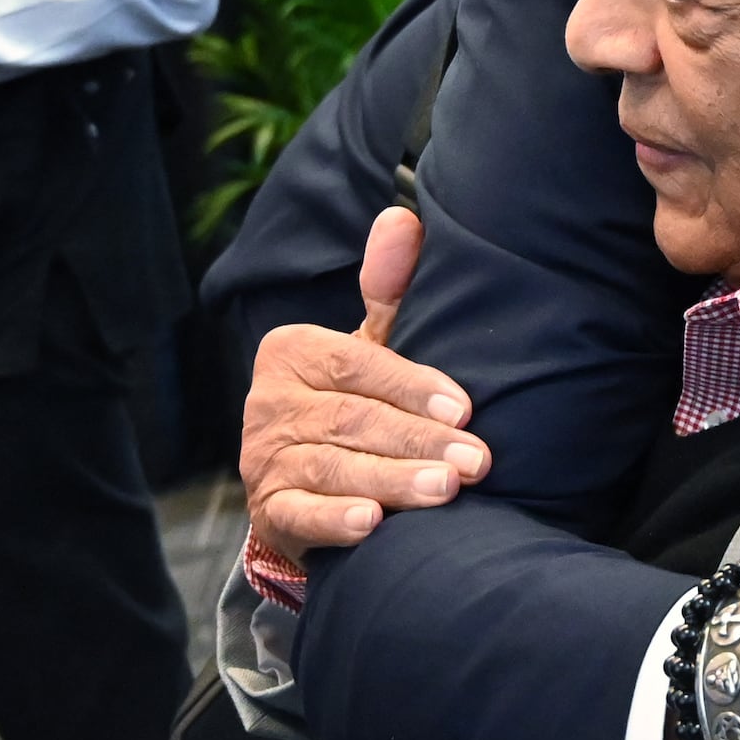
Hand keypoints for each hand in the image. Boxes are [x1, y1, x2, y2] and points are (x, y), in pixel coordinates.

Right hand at [241, 205, 489, 560]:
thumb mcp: (367, 347)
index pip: (356, 365)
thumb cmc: (351, 403)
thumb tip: (401, 215)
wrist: (305, 487)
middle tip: (475, 460)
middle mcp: (268, 401)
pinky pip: (301, 512)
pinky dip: (335, 519)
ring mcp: (263, 458)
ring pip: (333, 466)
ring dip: (391, 479)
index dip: (412, 386)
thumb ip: (386, 290)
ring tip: (445, 489)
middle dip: (417, 440)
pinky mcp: (268, 510)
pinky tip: (371, 523)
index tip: (465, 409)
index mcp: (291, 351)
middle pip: (351, 417)